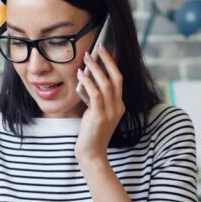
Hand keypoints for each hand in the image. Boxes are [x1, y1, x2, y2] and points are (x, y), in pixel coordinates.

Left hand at [75, 44, 124, 163]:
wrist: (91, 154)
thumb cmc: (91, 133)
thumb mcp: (95, 112)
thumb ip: (95, 98)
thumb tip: (88, 79)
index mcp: (119, 105)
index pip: (119, 80)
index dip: (113, 64)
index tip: (107, 51)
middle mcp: (118, 107)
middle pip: (116, 78)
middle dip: (108, 60)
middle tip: (99, 47)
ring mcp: (111, 112)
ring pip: (106, 83)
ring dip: (95, 68)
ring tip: (86, 57)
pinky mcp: (100, 116)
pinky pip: (95, 94)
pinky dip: (88, 81)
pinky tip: (80, 73)